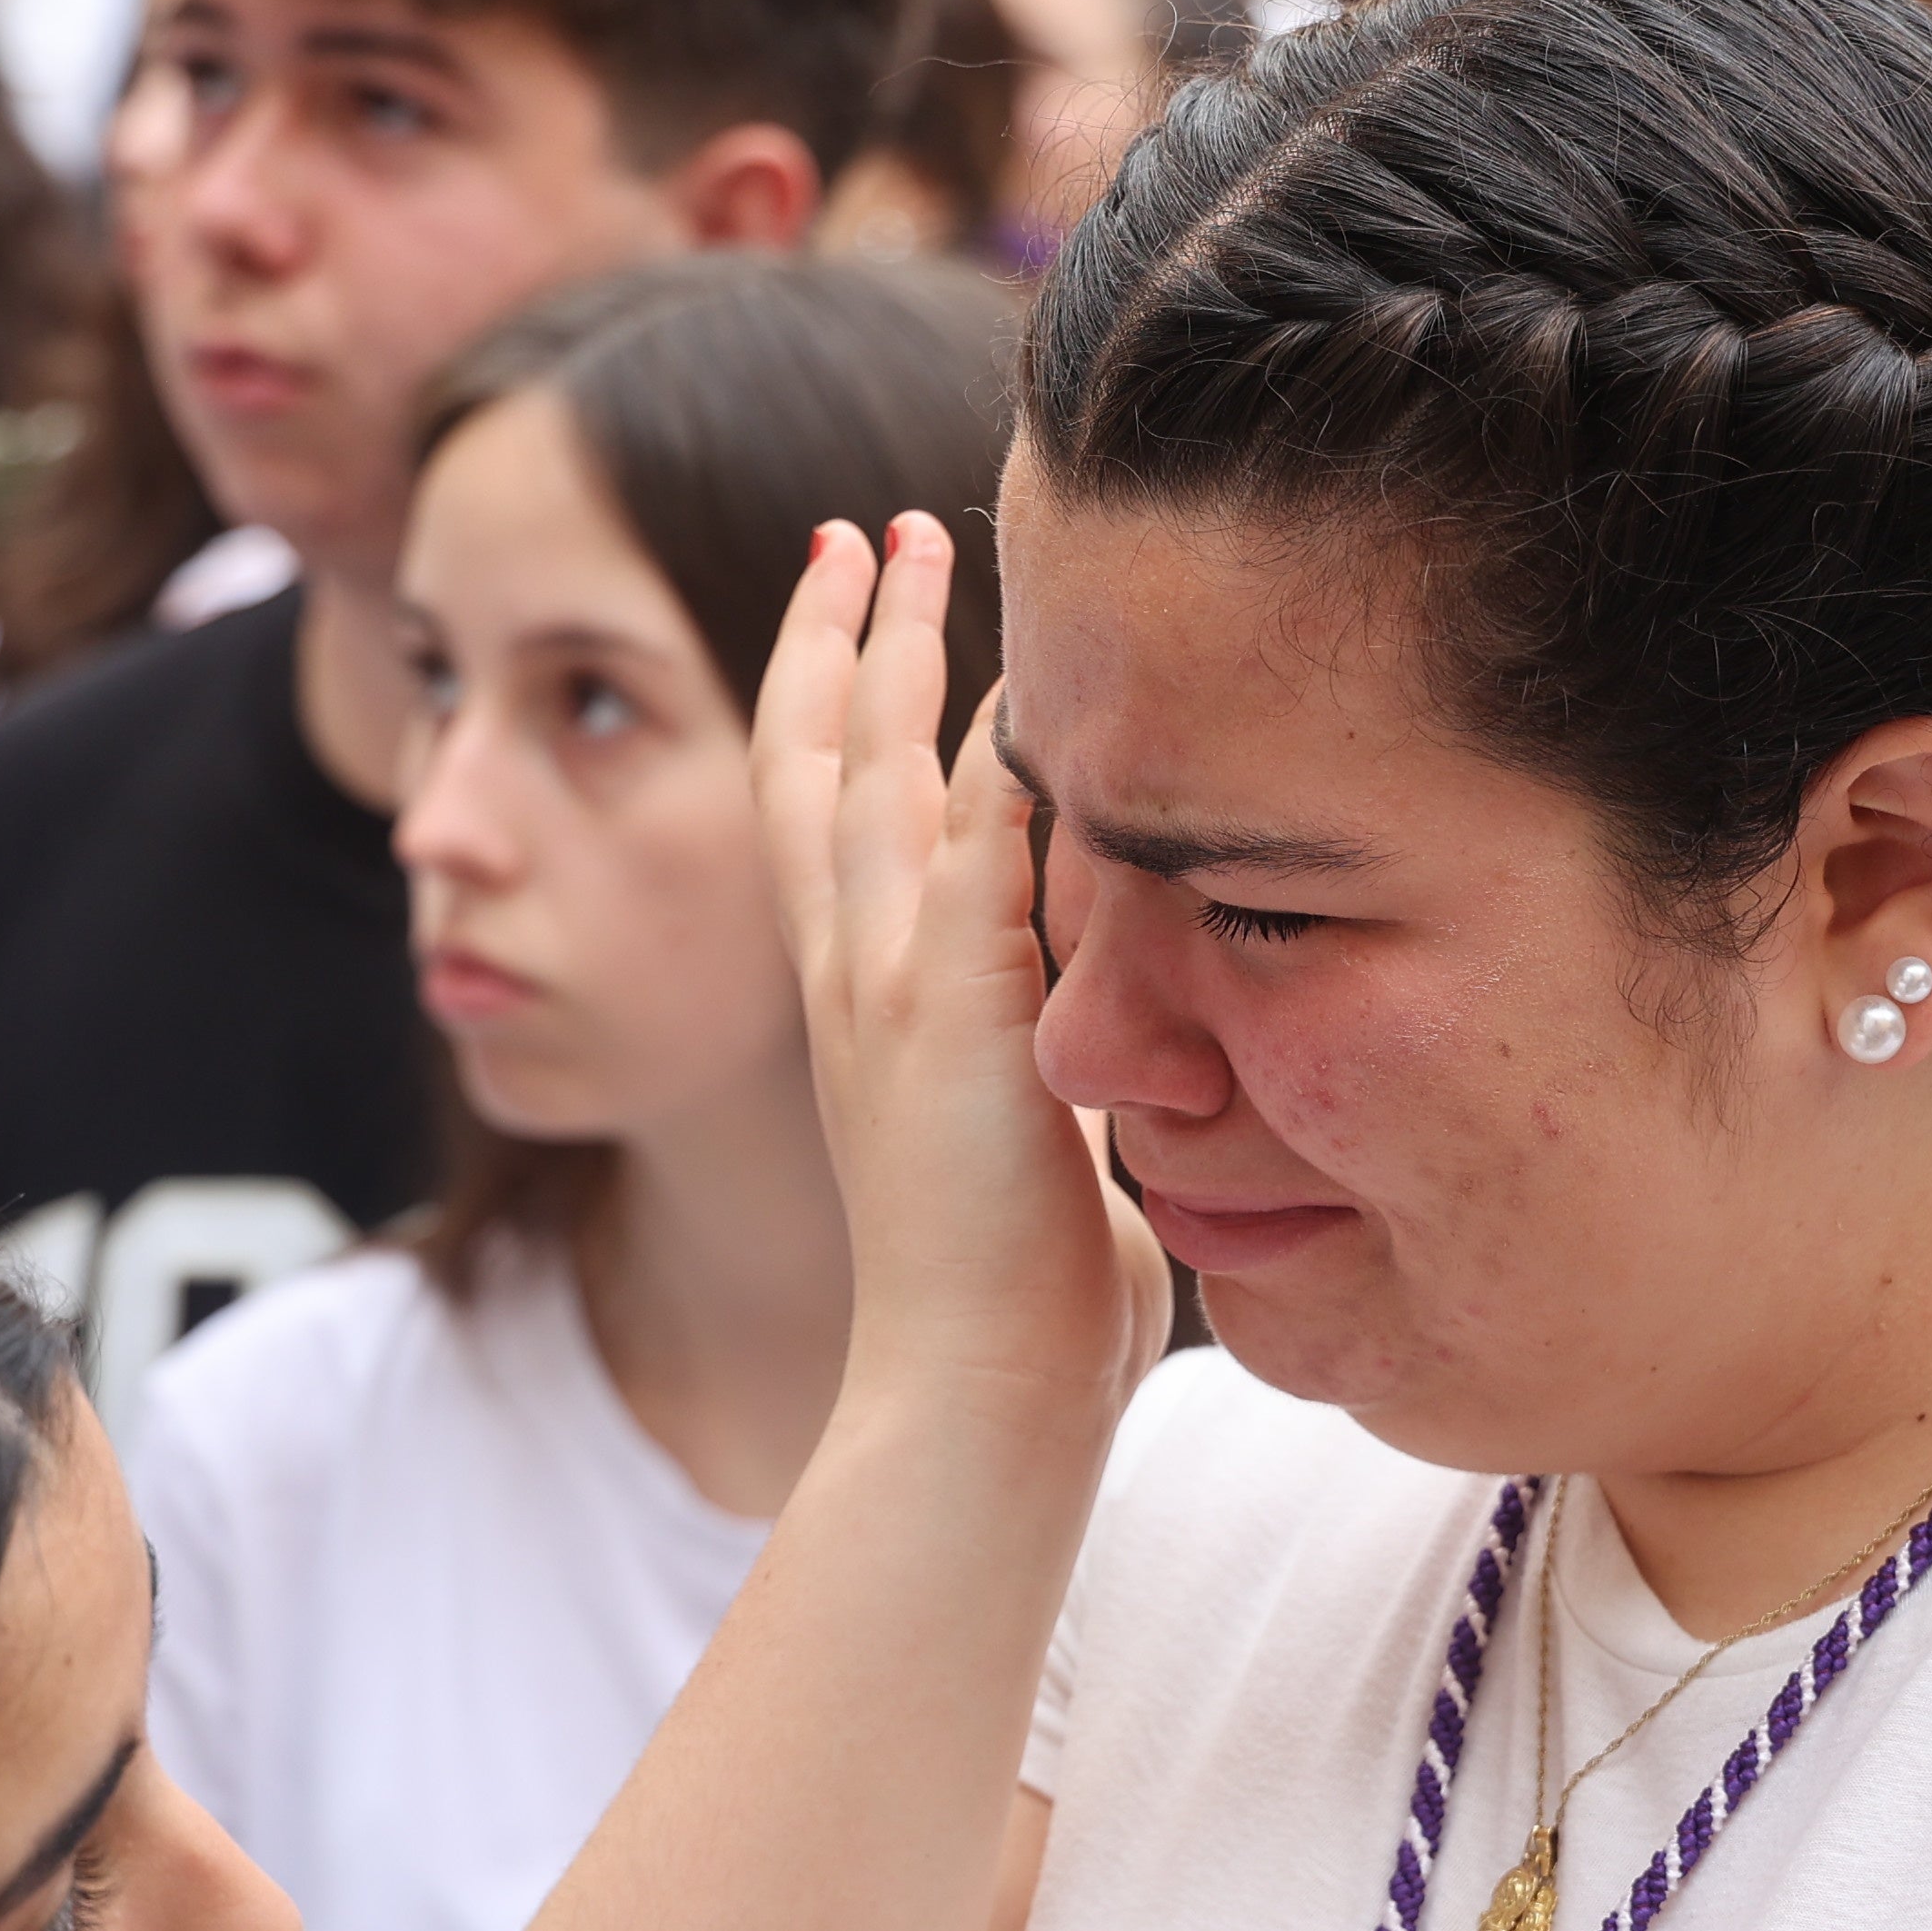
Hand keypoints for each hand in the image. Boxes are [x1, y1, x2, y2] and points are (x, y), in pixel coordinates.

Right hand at [754, 516, 1167, 1431]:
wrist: (977, 1398)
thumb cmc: (1022, 1308)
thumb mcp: (1030, 1145)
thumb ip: (1048, 1064)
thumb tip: (1119, 1037)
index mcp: (860, 1014)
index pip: (827, 822)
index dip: (833, 709)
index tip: (859, 615)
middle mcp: (852, 983)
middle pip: (812, 761)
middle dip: (836, 636)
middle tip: (860, 532)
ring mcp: (891, 991)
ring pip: (862, 769)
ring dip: (887, 647)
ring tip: (898, 543)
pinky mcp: (957, 1012)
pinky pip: (968, 839)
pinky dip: (987, 748)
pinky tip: (1024, 669)